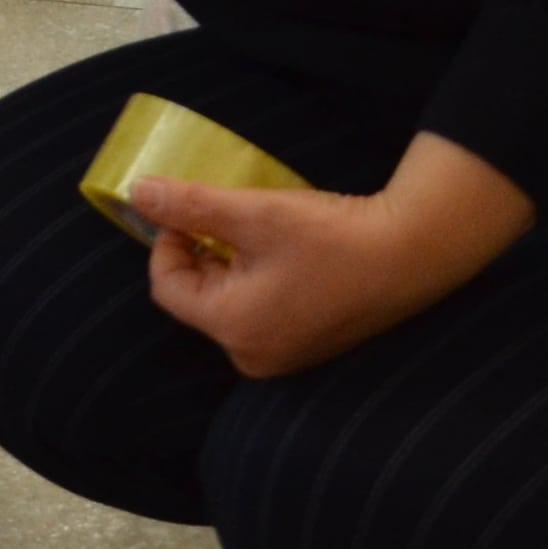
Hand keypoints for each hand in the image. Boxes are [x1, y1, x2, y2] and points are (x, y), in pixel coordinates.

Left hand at [134, 134, 533, 379]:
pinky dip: (258, 279)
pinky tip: (284, 249)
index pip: (166, 286)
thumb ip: (189, 205)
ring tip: (257, 228)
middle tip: (226, 213)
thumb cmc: (330, 237)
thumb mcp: (253, 212)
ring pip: (230, 302)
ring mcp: (284, 356)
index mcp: (232, 330)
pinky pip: (261, 311)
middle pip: (198, 297)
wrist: (412, 255)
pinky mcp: (309, 345)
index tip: (190, 207)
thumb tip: (135, 192)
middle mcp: (253, 355)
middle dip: (202, 251)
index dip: (168, 240)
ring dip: (231, 262)